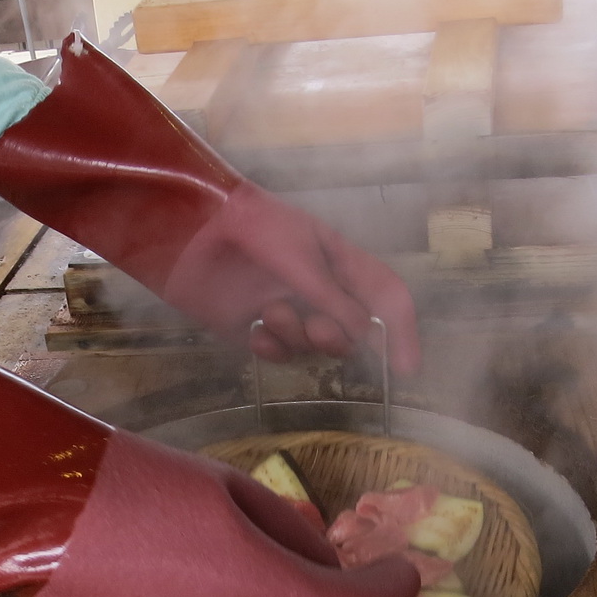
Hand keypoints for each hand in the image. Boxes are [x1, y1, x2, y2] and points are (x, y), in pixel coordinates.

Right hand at [0, 282, 420, 596]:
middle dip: (284, 594)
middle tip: (245, 550)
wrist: (46, 514)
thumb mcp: (235, 490)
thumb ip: (290, 533)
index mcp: (273, 594)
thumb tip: (318, 564)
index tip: (404, 579)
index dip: (389, 591)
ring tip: (181, 570)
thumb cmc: (145, 483)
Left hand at [162, 183, 423, 374]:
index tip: (406, 369)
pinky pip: (277, 352)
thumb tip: (364, 335)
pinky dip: (271, 347)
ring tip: (270, 312)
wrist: (190, 230)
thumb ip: (334, 298)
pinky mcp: (252, 325)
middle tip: (316, 329)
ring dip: (297, 336)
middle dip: (336, 337)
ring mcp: (285, 307)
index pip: (384, 297)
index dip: (401, 332)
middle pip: (349, 331)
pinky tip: (253, 332)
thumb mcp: (301, 257)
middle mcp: (316, 287)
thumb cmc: (252, 227)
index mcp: (337, 260)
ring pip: (312, 345)